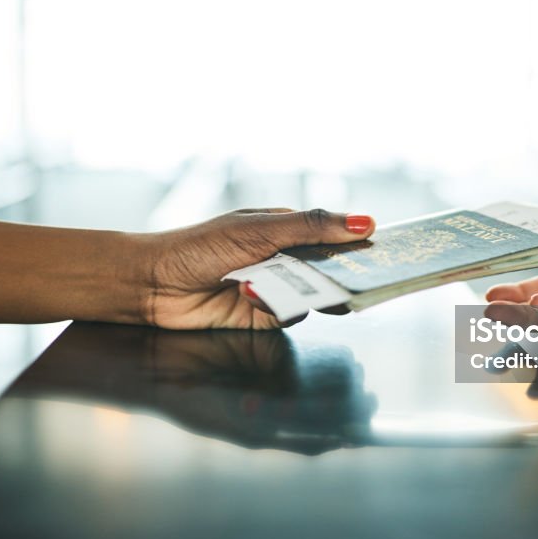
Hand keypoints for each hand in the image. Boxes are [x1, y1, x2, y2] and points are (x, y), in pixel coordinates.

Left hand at [142, 208, 373, 329]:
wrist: (151, 285)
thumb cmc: (199, 247)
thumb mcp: (261, 229)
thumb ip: (313, 227)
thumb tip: (365, 221)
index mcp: (286, 229)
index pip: (334, 235)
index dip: (359, 243)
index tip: (385, 252)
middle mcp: (284, 259)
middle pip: (330, 269)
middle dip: (344, 274)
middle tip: (362, 283)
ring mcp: (274, 289)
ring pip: (312, 295)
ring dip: (306, 293)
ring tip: (294, 288)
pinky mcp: (262, 317)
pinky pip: (289, 316)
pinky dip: (278, 308)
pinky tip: (250, 296)